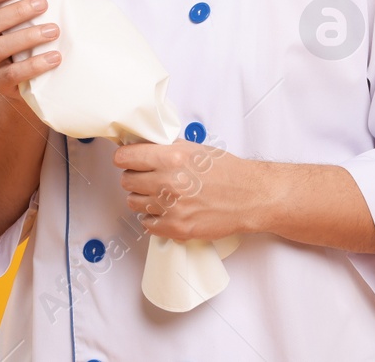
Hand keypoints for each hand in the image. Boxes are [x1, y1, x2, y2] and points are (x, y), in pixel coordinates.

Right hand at [0, 0, 61, 109]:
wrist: (14, 81)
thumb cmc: (16, 39)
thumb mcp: (9, 22)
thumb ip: (19, 3)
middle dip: (16, 12)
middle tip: (42, 3)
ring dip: (27, 37)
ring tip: (53, 30)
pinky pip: (13, 74)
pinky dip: (35, 65)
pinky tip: (54, 57)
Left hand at [114, 140, 268, 241]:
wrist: (249, 196)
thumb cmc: (227, 171)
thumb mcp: (196, 148)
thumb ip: (167, 148)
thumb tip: (141, 146)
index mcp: (172, 157)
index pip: (126, 157)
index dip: (124, 158)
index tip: (126, 160)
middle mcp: (169, 182)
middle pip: (127, 181)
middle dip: (134, 178)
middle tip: (146, 177)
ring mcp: (172, 207)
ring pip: (133, 203)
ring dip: (142, 198)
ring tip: (158, 194)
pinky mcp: (177, 228)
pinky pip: (147, 224)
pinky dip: (152, 218)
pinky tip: (164, 210)